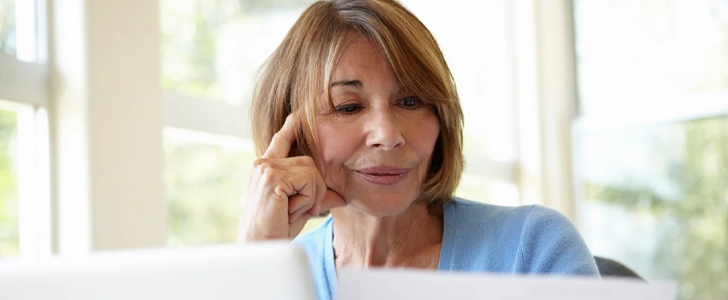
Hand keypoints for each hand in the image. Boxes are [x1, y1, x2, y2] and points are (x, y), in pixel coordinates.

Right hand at [237, 113, 346, 241]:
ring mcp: (266, 169)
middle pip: (309, 162)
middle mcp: (263, 164)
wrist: (259, 249)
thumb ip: (316, 196)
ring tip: (291, 211)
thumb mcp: (300, 209)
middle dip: (314, 188)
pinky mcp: (272, 179)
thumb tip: (342, 196)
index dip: (292, 127)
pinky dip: (306, 200)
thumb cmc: (276, 231)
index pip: (282, 140)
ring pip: (311, 172)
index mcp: (265, 168)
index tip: (299, 114)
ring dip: (310, 196)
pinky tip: (289, 211)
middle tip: (297, 209)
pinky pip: (309, 181)